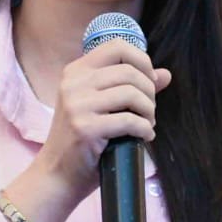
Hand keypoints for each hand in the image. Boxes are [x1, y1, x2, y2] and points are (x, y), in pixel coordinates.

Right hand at [3, 40, 171, 221]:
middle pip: (129, 71)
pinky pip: (129, 120)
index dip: (142, 61)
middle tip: (148, 111)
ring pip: (132, 94)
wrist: (56, 175)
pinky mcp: (85, 128)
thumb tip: (165, 74)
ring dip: (148, 111)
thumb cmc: (82, 140)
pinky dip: (144, 129)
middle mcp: (74, 83)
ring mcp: (77, 105)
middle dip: (149, 92)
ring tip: (146, 124)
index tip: (148, 82)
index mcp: (76, 71)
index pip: (117, 46)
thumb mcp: (101, 107)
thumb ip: (131, 87)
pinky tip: (143, 137)